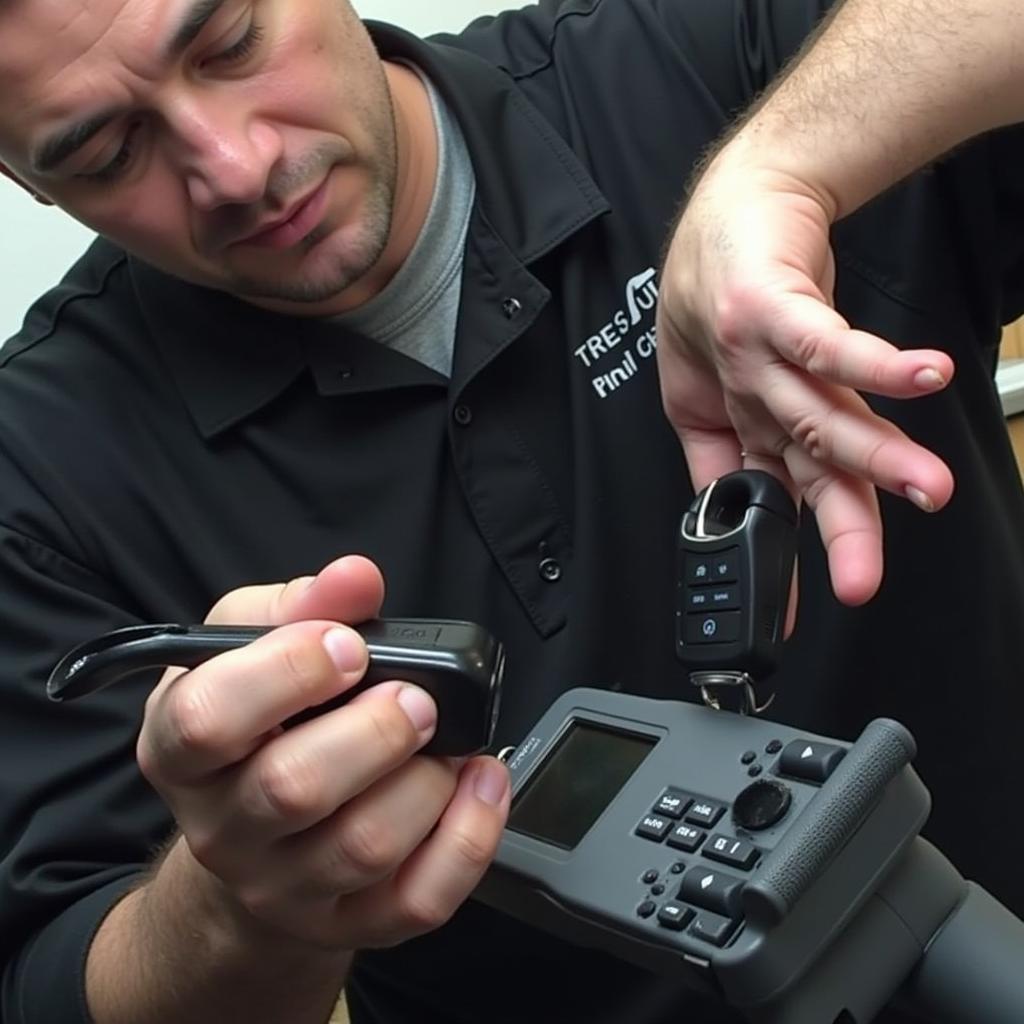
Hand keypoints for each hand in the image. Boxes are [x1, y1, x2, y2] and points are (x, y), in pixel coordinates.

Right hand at [136, 555, 509, 951]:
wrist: (255, 840)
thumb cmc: (256, 725)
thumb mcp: (250, 648)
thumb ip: (298, 605)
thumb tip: (354, 578)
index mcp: (184, 749)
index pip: (208, 718)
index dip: (287, 671)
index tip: (347, 645)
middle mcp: (225, 827)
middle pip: (294, 788)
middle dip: (375, 729)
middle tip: (414, 698)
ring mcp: (286, 885)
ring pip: (366, 845)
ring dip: (427, 779)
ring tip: (443, 740)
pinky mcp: (350, 922)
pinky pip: (419, 897)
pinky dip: (469, 835)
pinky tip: (479, 782)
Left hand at [655, 155, 954, 604]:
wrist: (736, 207)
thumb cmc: (734, 293)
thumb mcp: (733, 379)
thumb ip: (759, 436)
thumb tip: (785, 491)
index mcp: (751, 421)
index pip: (775, 499)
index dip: (787, 555)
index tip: (806, 608)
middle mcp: (753, 398)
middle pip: (804, 470)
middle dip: (840, 528)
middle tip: (863, 582)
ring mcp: (756, 356)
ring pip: (819, 416)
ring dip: (876, 455)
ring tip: (930, 488)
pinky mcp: (770, 307)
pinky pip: (827, 342)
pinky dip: (876, 363)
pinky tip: (921, 378)